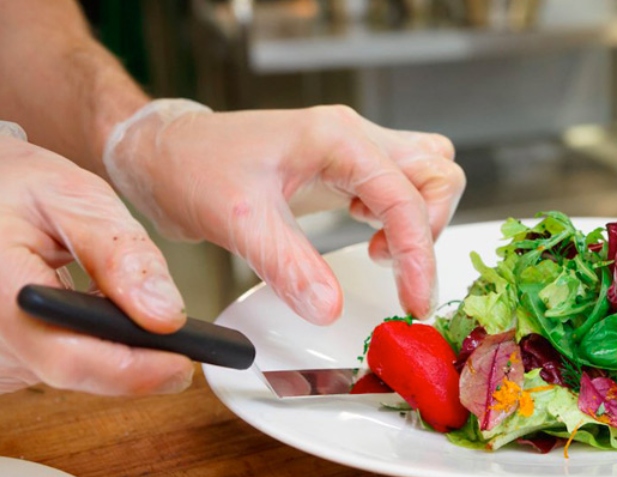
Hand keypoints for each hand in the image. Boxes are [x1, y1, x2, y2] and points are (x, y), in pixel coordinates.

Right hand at [0, 126, 192, 394]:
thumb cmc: (16, 187)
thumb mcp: (73, 197)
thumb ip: (120, 254)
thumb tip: (167, 315)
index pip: (69, 358)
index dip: (134, 371)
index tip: (182, 364)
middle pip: (76, 370)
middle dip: (130, 350)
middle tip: (164, 320)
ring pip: (69, 371)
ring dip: (105, 343)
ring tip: (108, 294)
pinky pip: (51, 365)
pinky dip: (80, 341)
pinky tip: (80, 308)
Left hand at [103, 101, 465, 324]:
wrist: (169, 155)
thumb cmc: (195, 168)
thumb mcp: (239, 221)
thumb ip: (288, 265)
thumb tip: (329, 310)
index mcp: (334, 138)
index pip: (404, 195)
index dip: (418, 252)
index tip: (413, 299)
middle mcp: (352, 137)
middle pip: (436, 171)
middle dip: (430, 228)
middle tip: (396, 270)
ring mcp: (350, 150)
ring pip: (425, 174)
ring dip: (419, 219)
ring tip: (378, 250)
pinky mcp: (343, 168)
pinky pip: (397, 187)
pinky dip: (398, 218)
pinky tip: (367, 236)